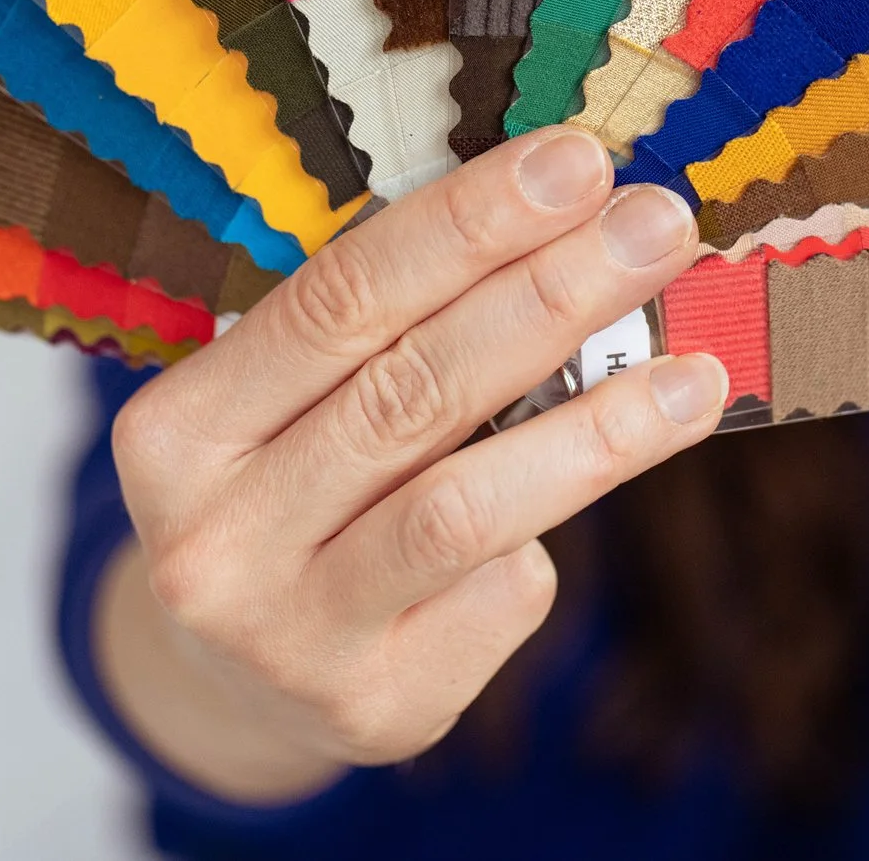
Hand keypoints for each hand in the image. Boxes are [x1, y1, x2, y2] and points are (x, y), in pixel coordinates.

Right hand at [91, 127, 724, 802]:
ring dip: (597, 428)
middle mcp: (214, 538)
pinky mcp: (374, 706)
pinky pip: (499, 591)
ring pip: (468, 507)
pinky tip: (579, 497)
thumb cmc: (298, 487)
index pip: (338, 298)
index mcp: (177, 430)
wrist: (245, 677)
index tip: (577, 163)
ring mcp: (289, 634)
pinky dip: (549, 532)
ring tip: (691, 376)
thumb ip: (395, 328)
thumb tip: (574, 220)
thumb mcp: (295, 404)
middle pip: (412, 391)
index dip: (469, 224)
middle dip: (553, 296)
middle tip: (656, 229)